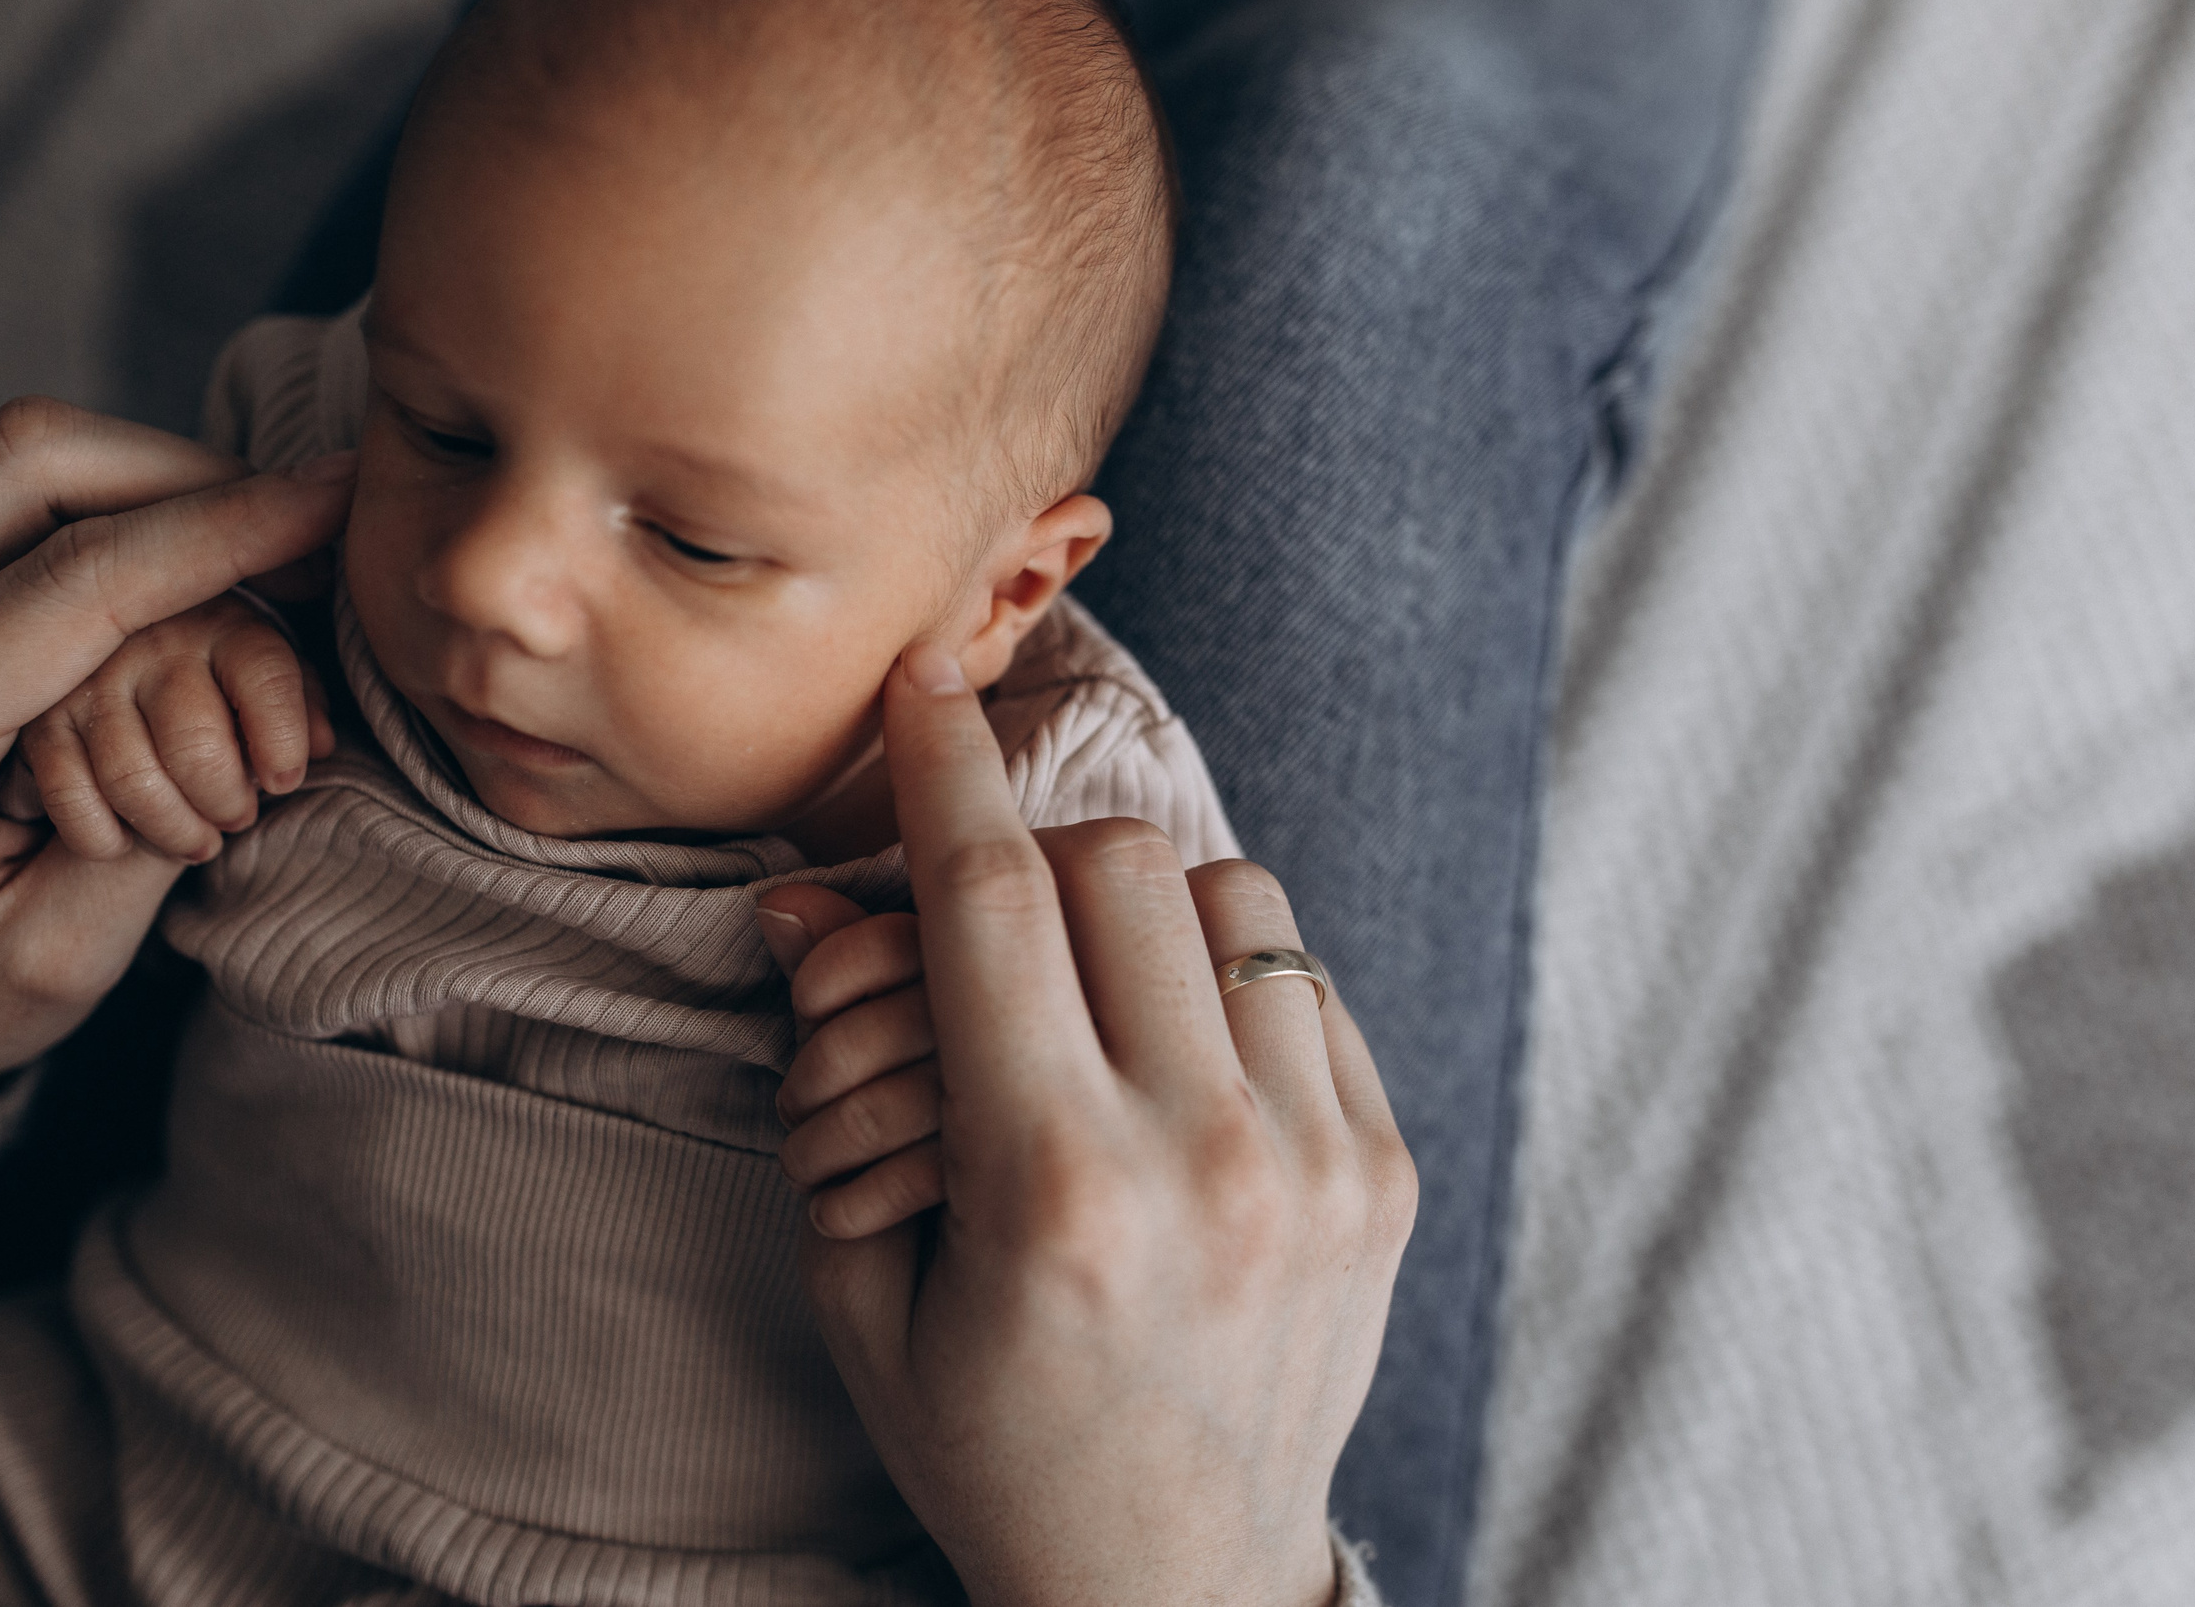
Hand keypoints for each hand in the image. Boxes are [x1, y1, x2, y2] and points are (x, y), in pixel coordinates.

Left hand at [0, 398, 353, 1135]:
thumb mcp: (55, 962)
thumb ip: (155, 826)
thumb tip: (253, 703)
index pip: (74, 584)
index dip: (224, 528)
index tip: (339, 499)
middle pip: (27, 462)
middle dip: (189, 468)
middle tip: (304, 522)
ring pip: (13, 462)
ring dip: (152, 479)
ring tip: (258, 546)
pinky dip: (108, 509)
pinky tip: (181, 563)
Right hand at [11, 594, 334, 864]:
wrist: (130, 651)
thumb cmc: (225, 678)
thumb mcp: (273, 680)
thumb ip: (302, 709)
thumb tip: (320, 745)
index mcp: (227, 625)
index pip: (264, 677)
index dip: (281, 742)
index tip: (283, 783)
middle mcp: (153, 642)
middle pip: (195, 745)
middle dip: (225, 802)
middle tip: (237, 819)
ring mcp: (89, 680)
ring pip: (132, 779)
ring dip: (172, 830)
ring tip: (197, 842)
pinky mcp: (41, 721)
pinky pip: (67, 795)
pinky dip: (101, 836)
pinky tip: (126, 842)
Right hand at [755, 644, 1415, 1606]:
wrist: (1171, 1580)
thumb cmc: (990, 1441)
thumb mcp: (869, 1283)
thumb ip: (841, 1083)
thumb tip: (810, 905)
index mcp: (1058, 1195)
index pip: (990, 904)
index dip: (943, 769)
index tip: (925, 678)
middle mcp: (1211, 1161)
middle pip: (1121, 861)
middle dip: (1031, 847)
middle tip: (986, 915)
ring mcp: (1320, 1163)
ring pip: (1231, 896)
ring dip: (1138, 908)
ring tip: (1086, 1003)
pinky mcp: (1384, 1172)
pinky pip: (1301, 981)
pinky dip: (1223, 980)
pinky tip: (1171, 1066)